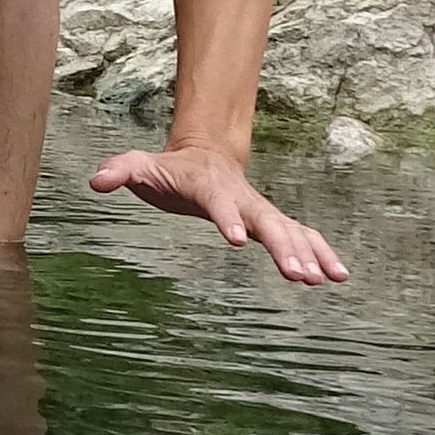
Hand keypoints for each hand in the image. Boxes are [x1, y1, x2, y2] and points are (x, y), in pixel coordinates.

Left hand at [88, 145, 348, 284]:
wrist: (203, 154)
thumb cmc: (168, 168)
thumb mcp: (139, 165)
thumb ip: (119, 170)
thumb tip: (96, 180)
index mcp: (209, 185)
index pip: (219, 203)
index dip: (228, 219)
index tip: (238, 240)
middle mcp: (243, 197)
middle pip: (266, 220)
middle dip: (282, 246)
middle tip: (298, 275)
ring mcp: (261, 209)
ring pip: (290, 230)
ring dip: (308, 253)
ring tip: (324, 280)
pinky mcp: (272, 221)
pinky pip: (302, 236)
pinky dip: (321, 252)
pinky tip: (338, 276)